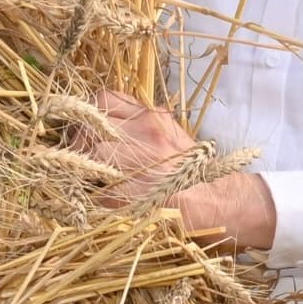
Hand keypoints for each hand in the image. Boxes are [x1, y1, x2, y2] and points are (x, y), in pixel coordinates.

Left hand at [78, 90, 274, 252]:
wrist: (222, 202)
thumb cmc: (196, 172)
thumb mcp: (172, 136)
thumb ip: (142, 127)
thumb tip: (106, 127)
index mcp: (153, 117)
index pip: (103, 100)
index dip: (88, 116)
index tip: (87, 132)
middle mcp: (145, 132)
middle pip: (90, 127)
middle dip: (79, 145)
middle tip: (81, 161)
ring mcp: (140, 162)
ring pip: (90, 156)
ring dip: (85, 171)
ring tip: (91, 182)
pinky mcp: (134, 194)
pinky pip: (97, 191)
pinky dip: (94, 198)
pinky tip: (102, 203)